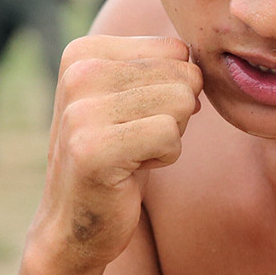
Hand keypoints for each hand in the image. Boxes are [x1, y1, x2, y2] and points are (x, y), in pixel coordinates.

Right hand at [28, 35, 201, 274]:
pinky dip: (165, 157)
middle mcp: (78, 72)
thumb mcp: (134, 98)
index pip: (176, 50)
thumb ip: (164, 67)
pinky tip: (131, 170)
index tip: (135, 116)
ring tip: (132, 153)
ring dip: (170, 137)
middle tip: (135, 141)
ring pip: (181, 103)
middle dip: (174, 115)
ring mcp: (81, 110)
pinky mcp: (93, 147)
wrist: (74, 224)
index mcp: (84, 51)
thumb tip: (201, 64)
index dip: (173, 89)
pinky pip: (170, 135)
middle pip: (183, 75)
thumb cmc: (117, 157)